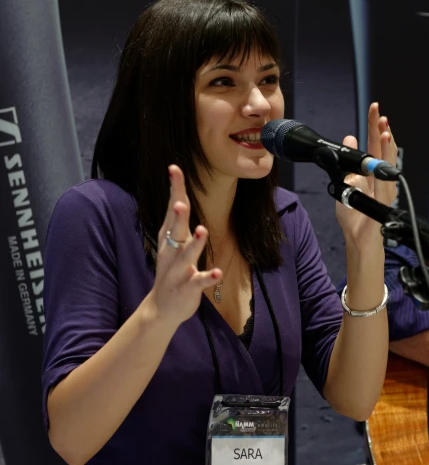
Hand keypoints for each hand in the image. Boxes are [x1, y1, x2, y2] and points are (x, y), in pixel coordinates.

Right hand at [148, 165, 221, 325]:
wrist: (163, 308)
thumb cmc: (173, 270)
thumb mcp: (173, 244)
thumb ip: (177, 222)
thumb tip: (180, 195)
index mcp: (168, 238)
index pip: (172, 209)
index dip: (174, 189)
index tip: (174, 168)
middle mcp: (171, 252)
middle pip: (174, 230)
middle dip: (178, 217)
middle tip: (181, 201)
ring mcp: (177, 271)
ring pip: (186, 255)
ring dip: (194, 243)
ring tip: (202, 230)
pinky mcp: (187, 288)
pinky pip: (198, 281)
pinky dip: (207, 276)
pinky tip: (217, 272)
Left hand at [335, 102, 397, 248]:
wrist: (358, 240)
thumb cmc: (354, 216)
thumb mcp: (344, 183)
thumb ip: (347, 162)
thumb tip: (349, 138)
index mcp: (372, 173)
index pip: (374, 145)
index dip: (374, 127)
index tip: (374, 110)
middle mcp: (381, 179)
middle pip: (383, 150)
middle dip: (382, 131)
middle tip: (380, 113)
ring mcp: (385, 190)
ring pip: (387, 164)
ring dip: (386, 146)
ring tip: (384, 129)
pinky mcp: (384, 203)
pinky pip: (383, 184)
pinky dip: (382, 168)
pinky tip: (381, 156)